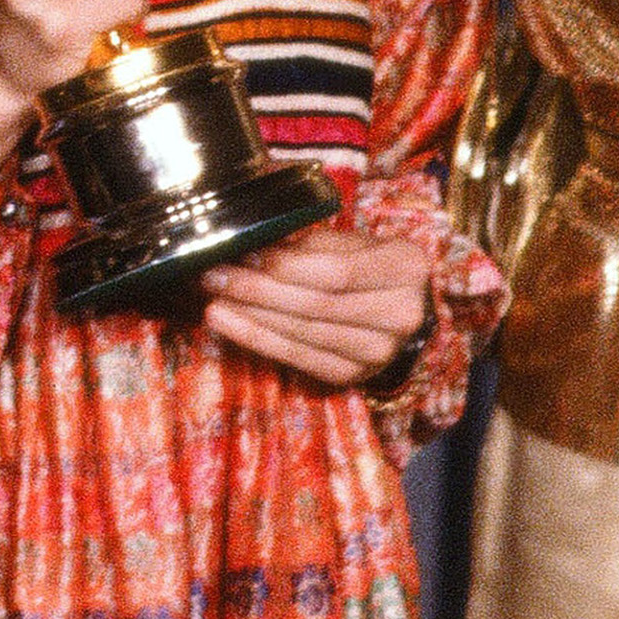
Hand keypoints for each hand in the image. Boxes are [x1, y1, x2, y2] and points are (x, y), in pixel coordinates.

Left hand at [196, 222, 430, 386]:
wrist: (399, 310)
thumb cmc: (367, 266)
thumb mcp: (350, 243)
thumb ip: (309, 247)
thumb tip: (249, 249)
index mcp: (405, 268)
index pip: (337, 271)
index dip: (286, 266)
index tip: (243, 255)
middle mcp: (401, 314)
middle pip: (316, 305)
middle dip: (256, 291)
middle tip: (213, 277)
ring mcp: (379, 352)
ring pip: (304, 334)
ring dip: (250, 318)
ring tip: (212, 301)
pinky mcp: (354, 375)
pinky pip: (299, 359)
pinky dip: (259, 340)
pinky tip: (229, 324)